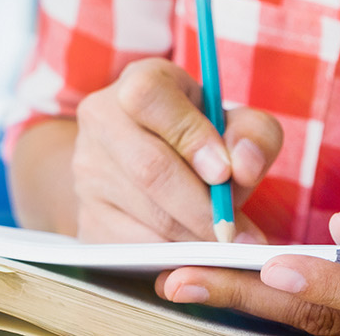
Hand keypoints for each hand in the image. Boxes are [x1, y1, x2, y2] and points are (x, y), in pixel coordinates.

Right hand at [70, 58, 282, 242]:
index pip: (149, 98)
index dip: (190, 137)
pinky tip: (197, 254)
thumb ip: (253, 135)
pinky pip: (133, 247)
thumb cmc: (200, 138)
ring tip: (228, 244)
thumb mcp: (234, 123)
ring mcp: (87, 170)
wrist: (143, 163)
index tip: (226, 173)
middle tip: (239, 234)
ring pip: (145, 213)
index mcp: (139, 81)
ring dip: (195, 237)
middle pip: (149, 167)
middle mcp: (101, 119)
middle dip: (202, 207)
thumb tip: (243, 167)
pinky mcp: (87, 216)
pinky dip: (173, 257)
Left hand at [154, 174, 339, 334]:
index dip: (328, 284)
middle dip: (251, 301)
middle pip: (331, 323)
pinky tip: (220, 292)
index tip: (272, 268)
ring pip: (318, 333)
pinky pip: (321, 331)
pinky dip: (267, 315)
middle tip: (184, 280)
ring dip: (246, 311)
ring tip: (186, 284)